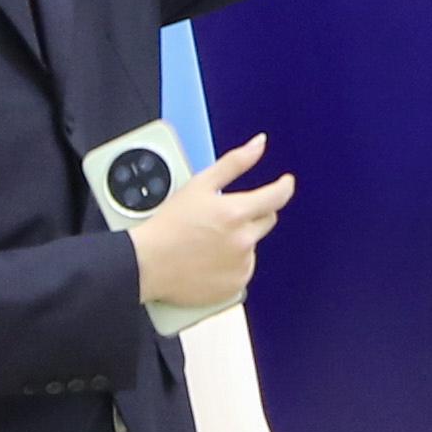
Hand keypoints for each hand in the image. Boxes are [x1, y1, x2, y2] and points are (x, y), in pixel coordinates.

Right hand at [129, 135, 293, 313]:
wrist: (147, 264)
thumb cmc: (168, 226)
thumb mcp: (199, 184)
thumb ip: (234, 162)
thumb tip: (258, 144)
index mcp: (236, 213)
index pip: (277, 196)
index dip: (284, 187)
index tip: (284, 183)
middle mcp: (243, 241)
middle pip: (267, 220)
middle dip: (254, 214)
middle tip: (226, 216)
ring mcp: (240, 266)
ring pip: (253, 246)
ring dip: (241, 240)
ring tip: (209, 241)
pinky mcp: (234, 287)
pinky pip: (243, 270)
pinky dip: (232, 264)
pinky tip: (210, 260)